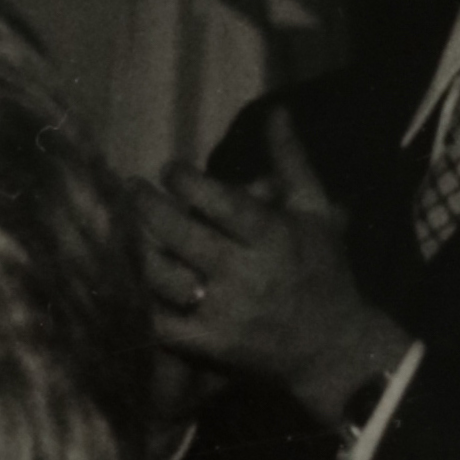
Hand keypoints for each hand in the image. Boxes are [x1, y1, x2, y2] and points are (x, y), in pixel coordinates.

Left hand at [150, 161, 403, 447]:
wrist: (333, 348)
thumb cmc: (324, 272)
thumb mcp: (316, 213)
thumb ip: (292, 162)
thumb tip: (277, 112)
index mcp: (271, 236)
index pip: (220, 201)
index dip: (186, 181)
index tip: (169, 170)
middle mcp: (245, 273)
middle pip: (181, 235)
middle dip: (148, 207)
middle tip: (132, 189)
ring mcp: (224, 311)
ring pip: (164, 277)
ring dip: (140, 251)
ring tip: (127, 231)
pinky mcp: (210, 345)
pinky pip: (163, 324)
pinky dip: (141, 304)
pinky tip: (127, 282)